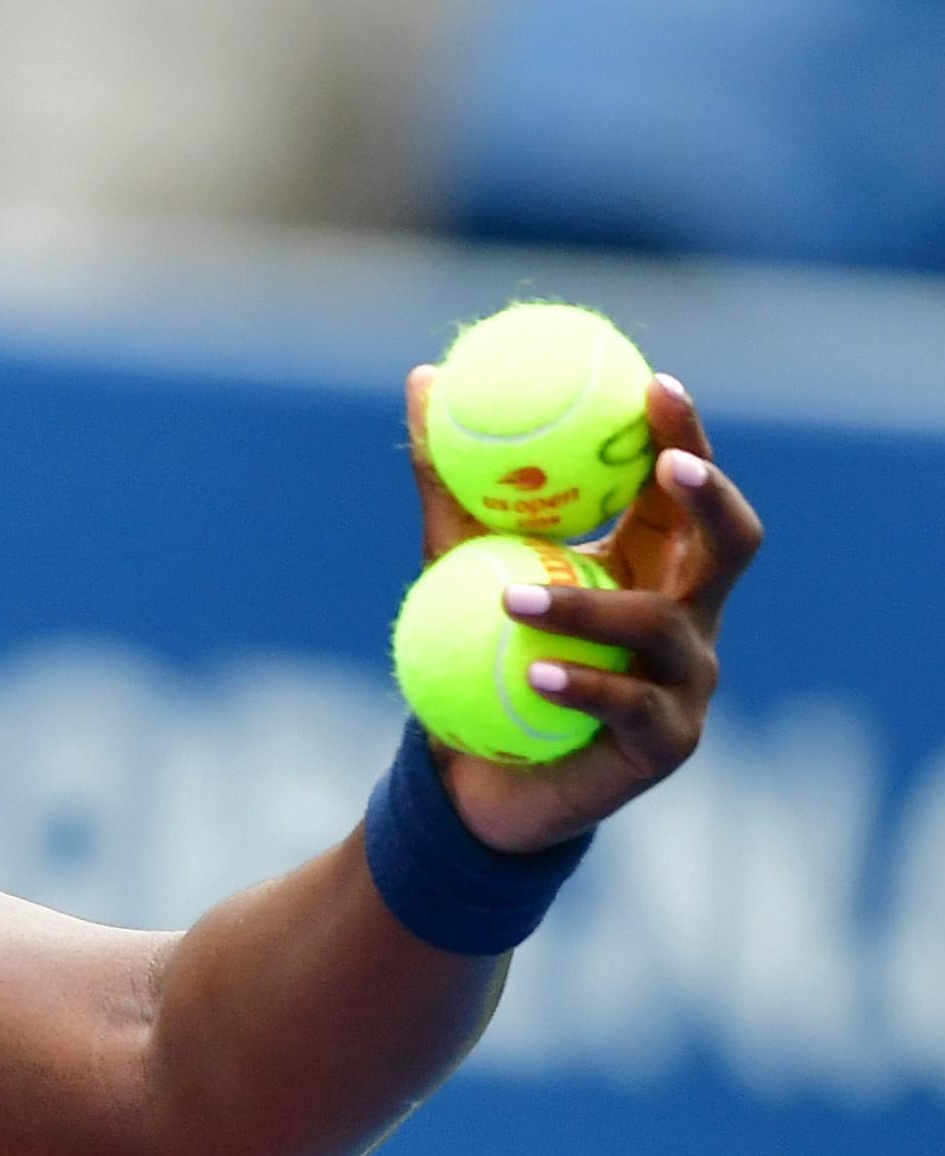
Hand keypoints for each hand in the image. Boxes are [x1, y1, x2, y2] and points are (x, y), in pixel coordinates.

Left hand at [404, 367, 764, 854]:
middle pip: (732, 544)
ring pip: (660, 627)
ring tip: (510, 599)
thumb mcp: (457, 557)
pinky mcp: (667, 741)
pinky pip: (630, 706)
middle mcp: (688, 613)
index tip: (655, 384)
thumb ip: (450, 480)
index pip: (685, 487)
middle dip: (711, 498)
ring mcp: (687, 680)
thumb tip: (424, 380)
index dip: (686, 434)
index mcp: (653, 559)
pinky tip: (534, 675)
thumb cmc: (481, 652)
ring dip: (587, 607)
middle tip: (665, 466)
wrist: (476, 776)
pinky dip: (582, 684)